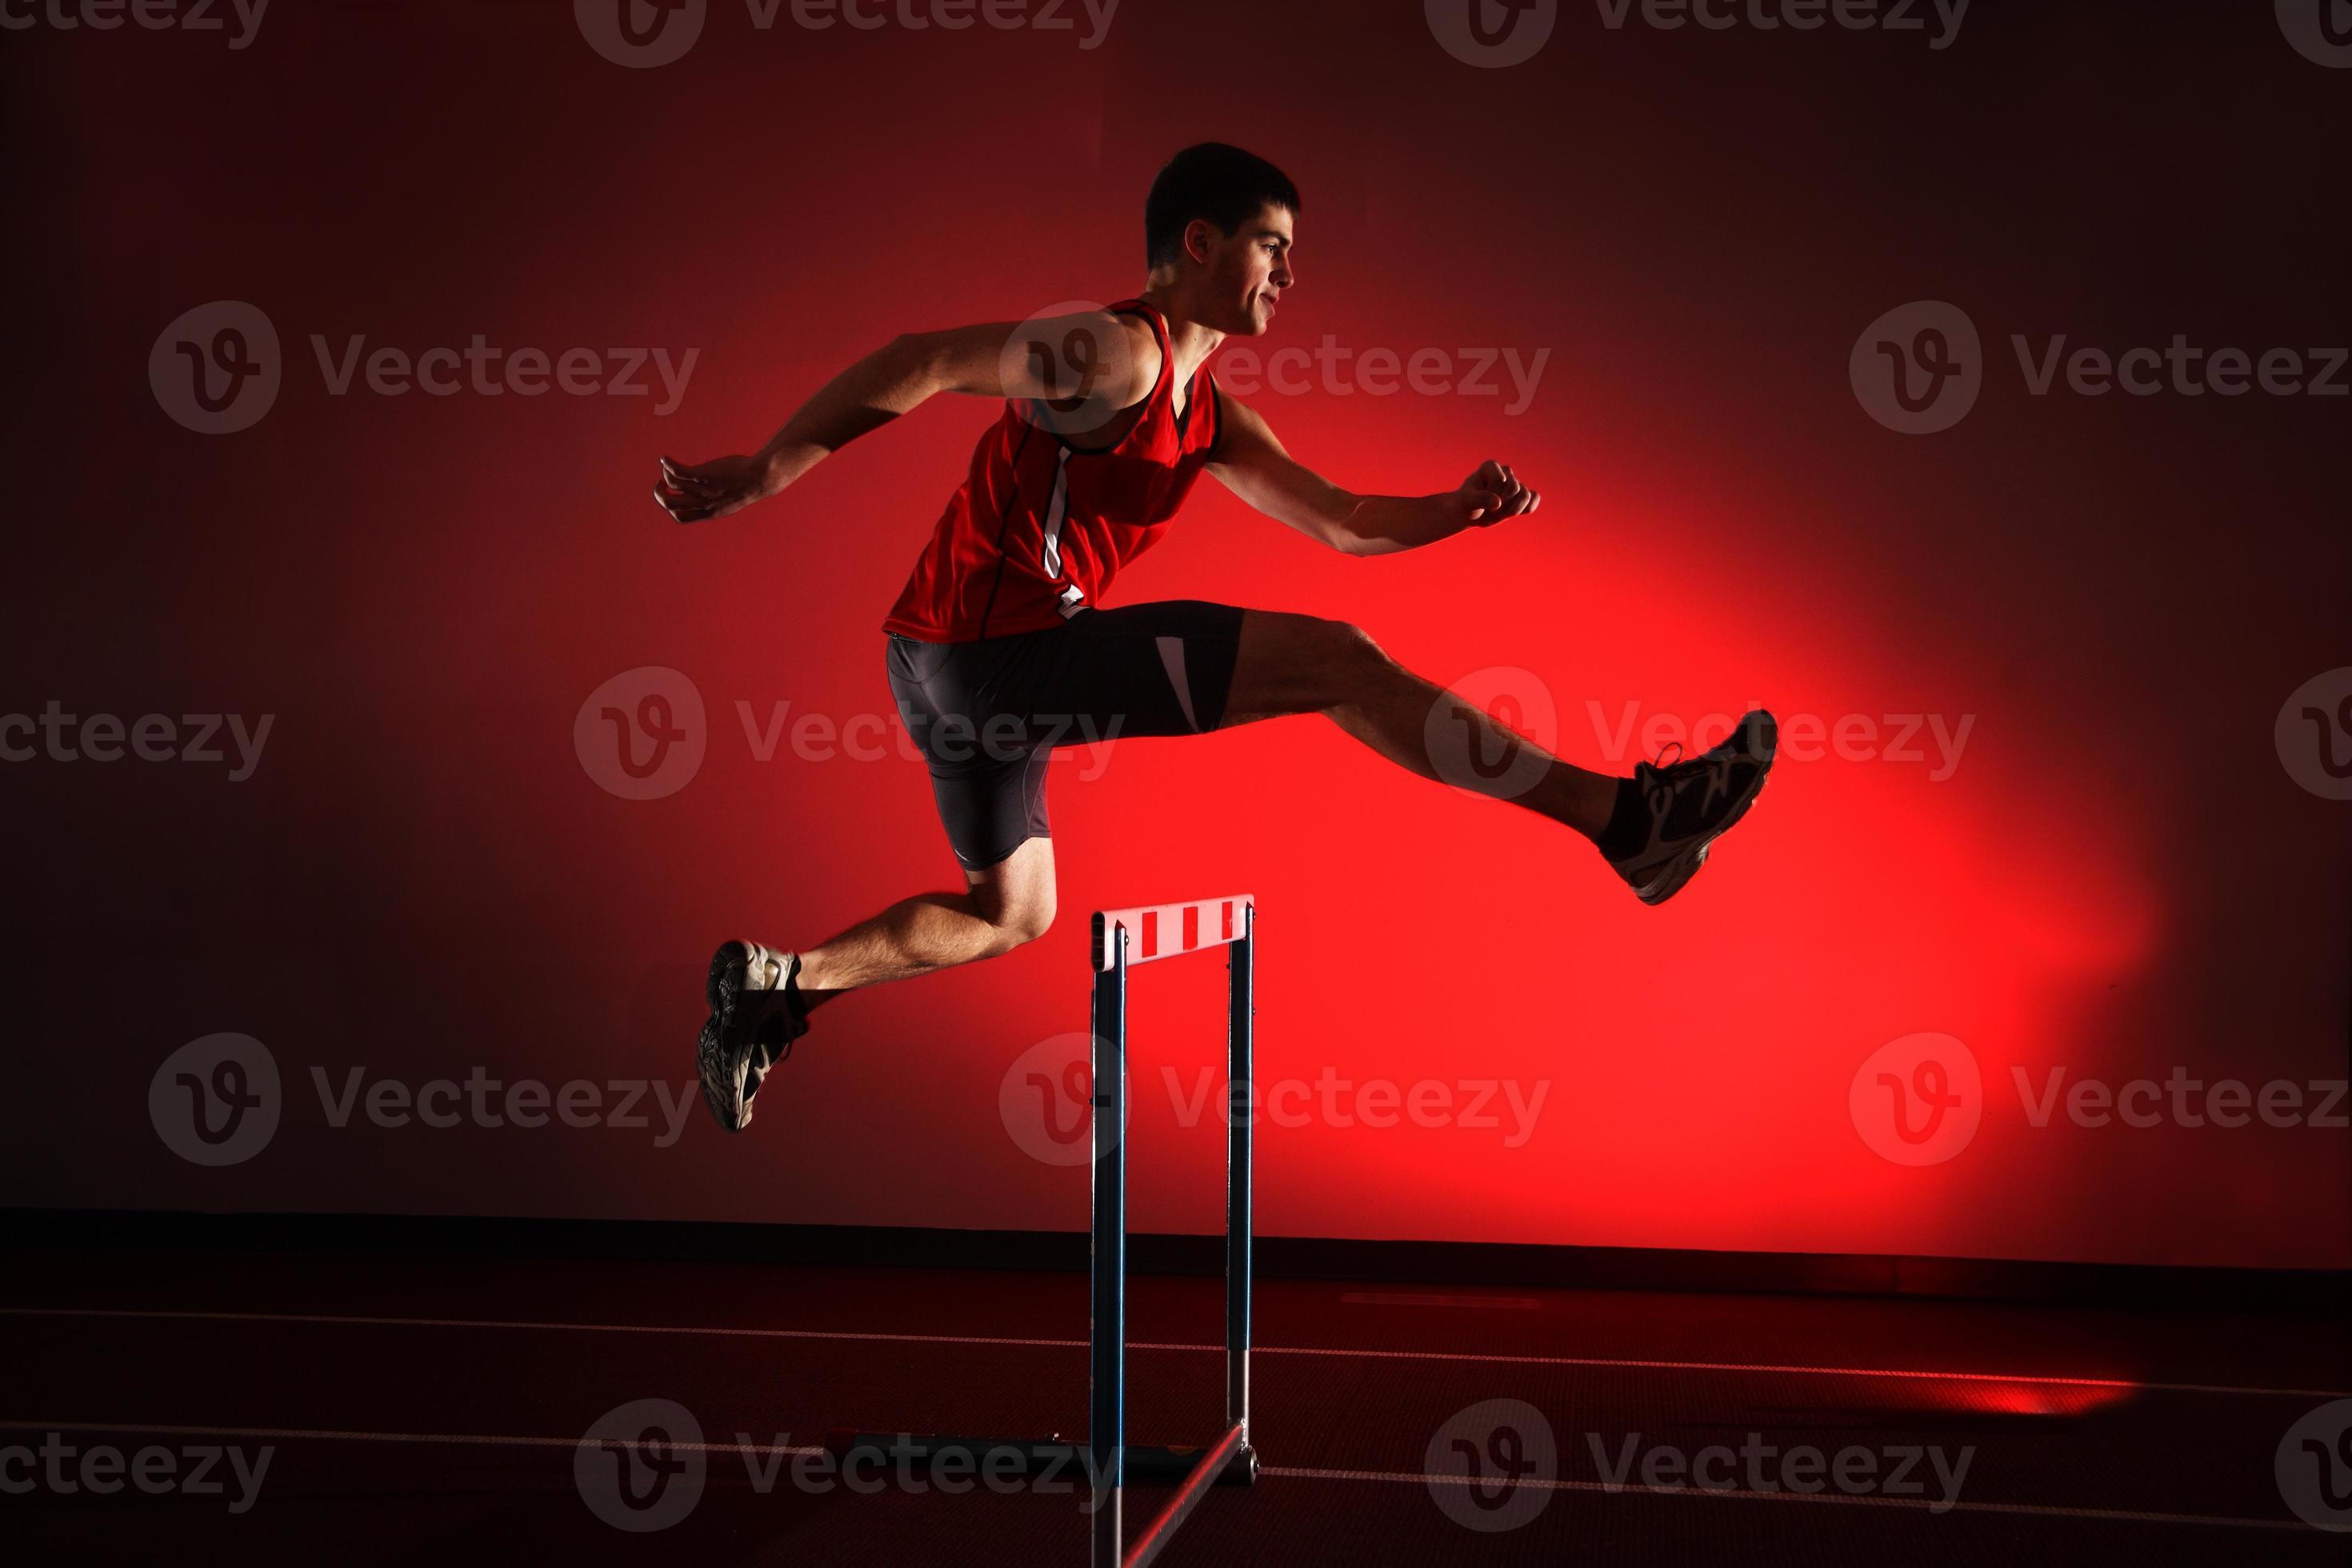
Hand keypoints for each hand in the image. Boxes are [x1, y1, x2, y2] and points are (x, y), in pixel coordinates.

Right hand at [654, 453, 775, 524]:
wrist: (761, 478)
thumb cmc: (748, 486)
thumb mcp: (730, 500)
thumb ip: (715, 501)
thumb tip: (706, 494)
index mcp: (709, 512)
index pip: (680, 518)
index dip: (671, 508)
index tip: (671, 497)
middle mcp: (703, 504)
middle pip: (670, 505)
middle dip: (659, 495)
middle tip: (660, 484)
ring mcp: (703, 489)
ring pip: (672, 485)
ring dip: (664, 476)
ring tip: (666, 467)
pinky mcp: (703, 475)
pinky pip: (678, 472)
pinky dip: (667, 465)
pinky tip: (665, 459)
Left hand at [1450, 458, 1540, 527]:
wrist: (1470, 513)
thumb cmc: (1467, 503)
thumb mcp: (1467, 501)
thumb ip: (1480, 499)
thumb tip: (1497, 503)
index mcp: (1490, 466)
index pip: (1500, 479)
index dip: (1490, 493)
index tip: (1478, 497)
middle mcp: (1505, 472)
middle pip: (1514, 487)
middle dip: (1501, 503)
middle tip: (1488, 508)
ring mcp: (1514, 483)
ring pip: (1525, 495)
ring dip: (1513, 509)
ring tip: (1499, 512)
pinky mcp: (1521, 496)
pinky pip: (1534, 498)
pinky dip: (1528, 507)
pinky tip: (1513, 513)